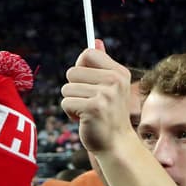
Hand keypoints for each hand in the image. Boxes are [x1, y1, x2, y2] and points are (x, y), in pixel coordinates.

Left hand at [59, 40, 136, 154]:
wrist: (116, 144)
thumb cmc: (108, 115)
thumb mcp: (108, 87)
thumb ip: (101, 64)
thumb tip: (96, 41)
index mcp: (120, 72)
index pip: (88, 53)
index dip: (82, 68)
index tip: (90, 83)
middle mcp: (115, 80)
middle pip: (72, 71)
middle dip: (74, 88)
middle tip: (90, 102)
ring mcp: (106, 94)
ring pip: (66, 88)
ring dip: (72, 102)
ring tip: (88, 112)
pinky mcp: (94, 108)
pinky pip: (66, 102)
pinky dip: (70, 113)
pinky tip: (85, 119)